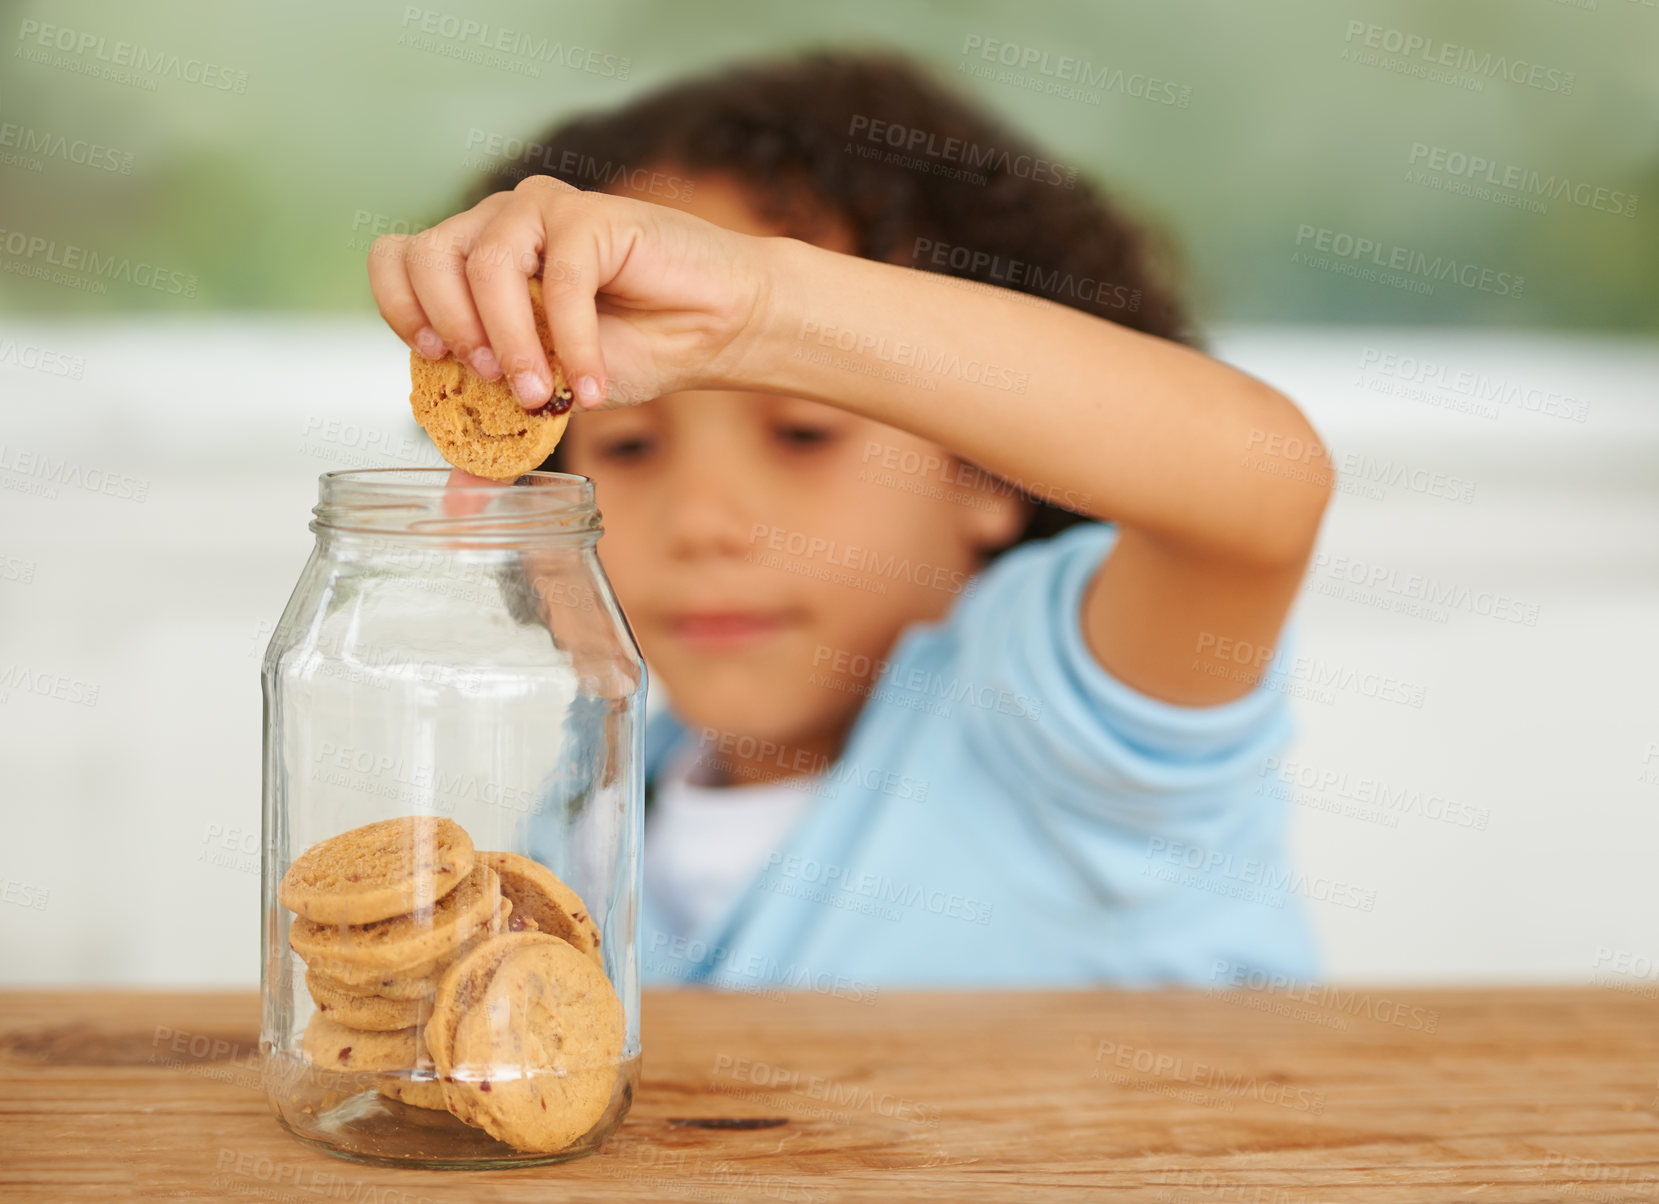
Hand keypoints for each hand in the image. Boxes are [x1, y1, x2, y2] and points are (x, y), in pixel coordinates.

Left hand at [367, 176, 771, 408]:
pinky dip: (574, 344)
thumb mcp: (551, 401)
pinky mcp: (592, 216)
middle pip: (428, 255)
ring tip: (541, 392)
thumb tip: (456, 506)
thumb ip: (500, 440)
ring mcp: (543, 213)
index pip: (397, 258)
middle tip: (493, 381)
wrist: (713, 326)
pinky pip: (563, 281)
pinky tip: (593, 385)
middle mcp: (499, 226)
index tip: (436, 359)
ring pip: (487, 265)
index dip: (402, 308)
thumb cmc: (633, 349)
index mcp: (473, 259)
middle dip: (454, 329)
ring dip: (511, 342)